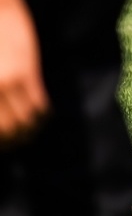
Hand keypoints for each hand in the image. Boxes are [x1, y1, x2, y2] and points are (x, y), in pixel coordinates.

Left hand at [0, 0, 48, 145]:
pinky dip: (44, 114)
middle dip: (16, 139)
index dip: (2, 141)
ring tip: (34, 127)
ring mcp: (8, 83)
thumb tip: (2, 111)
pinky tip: (44, 112)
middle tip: (21, 138)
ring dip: (32, 129)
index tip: (7, 141)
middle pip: (8, 131)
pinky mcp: (28, 73)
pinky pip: (40, 105)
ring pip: (26, 122)